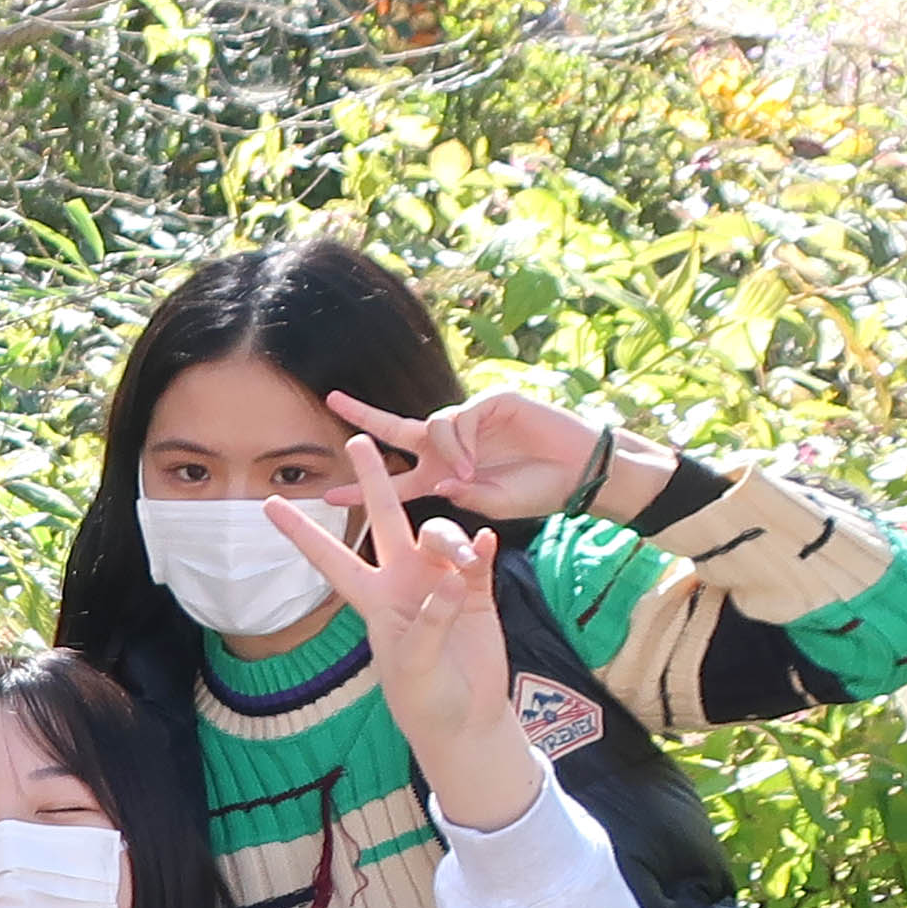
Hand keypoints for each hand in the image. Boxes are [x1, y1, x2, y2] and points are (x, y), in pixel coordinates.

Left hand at [273, 433, 532, 822]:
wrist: (465, 721)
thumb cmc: (425, 701)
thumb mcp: (414, 668)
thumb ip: (428, 622)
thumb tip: (449, 577)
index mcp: (374, 600)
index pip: (331, 560)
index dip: (301, 533)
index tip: (267, 504)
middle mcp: (404, 582)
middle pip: (386, 520)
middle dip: (373, 481)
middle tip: (358, 441)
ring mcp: (441, 582)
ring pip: (440, 534)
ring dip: (452, 539)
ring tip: (468, 563)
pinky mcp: (476, 592)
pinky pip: (480, 556)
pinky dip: (484, 547)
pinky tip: (488, 544)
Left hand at [323, 384, 644, 523]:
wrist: (579, 472)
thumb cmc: (540, 492)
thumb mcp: (494, 506)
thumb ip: (463, 496)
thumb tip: (437, 484)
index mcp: (445, 474)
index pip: (396, 483)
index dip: (363, 490)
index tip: (326, 494)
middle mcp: (450, 447)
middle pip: (397, 430)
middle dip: (365, 417)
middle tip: (332, 401)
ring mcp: (469, 423)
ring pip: (431, 427)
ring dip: (444, 453)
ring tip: (467, 474)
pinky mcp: (490, 403)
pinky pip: (458, 420)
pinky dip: (459, 442)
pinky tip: (474, 459)